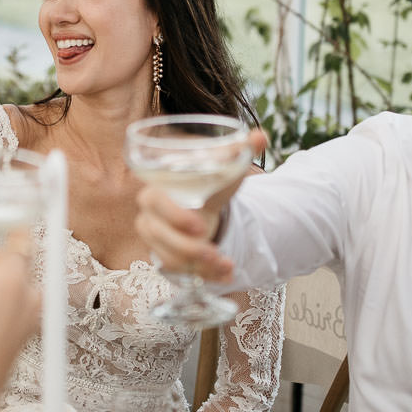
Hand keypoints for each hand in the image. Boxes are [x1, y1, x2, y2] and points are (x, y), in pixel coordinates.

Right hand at [134, 128, 265, 283]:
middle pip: (158, 235)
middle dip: (186, 248)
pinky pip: (178, 272)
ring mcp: (155, 239)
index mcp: (157, 188)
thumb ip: (239, 151)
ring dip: (198, 266)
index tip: (199, 225)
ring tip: (225, 265)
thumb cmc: (205, 183)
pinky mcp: (165, 257)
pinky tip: (225, 273)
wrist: (200, 205)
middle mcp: (150, 216)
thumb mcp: (222, 168)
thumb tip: (261, 136)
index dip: (173, 215)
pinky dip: (203, 275)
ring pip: (168, 258)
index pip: (153, 201)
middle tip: (212, 252)